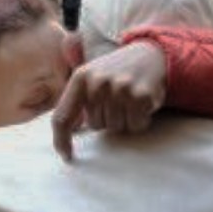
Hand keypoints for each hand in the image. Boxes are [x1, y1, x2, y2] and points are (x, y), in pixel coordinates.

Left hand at [51, 41, 166, 160]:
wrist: (150, 55)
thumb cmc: (116, 72)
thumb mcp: (90, 78)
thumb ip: (75, 102)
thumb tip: (68, 132)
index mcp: (80, 78)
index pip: (62, 117)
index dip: (61, 140)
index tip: (66, 156)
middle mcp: (98, 82)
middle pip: (95, 126)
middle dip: (106, 118)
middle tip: (116, 99)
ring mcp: (120, 89)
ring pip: (116, 128)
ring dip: (124, 120)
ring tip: (129, 100)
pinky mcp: (141, 96)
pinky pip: (135, 126)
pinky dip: (140, 120)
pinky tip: (142, 103)